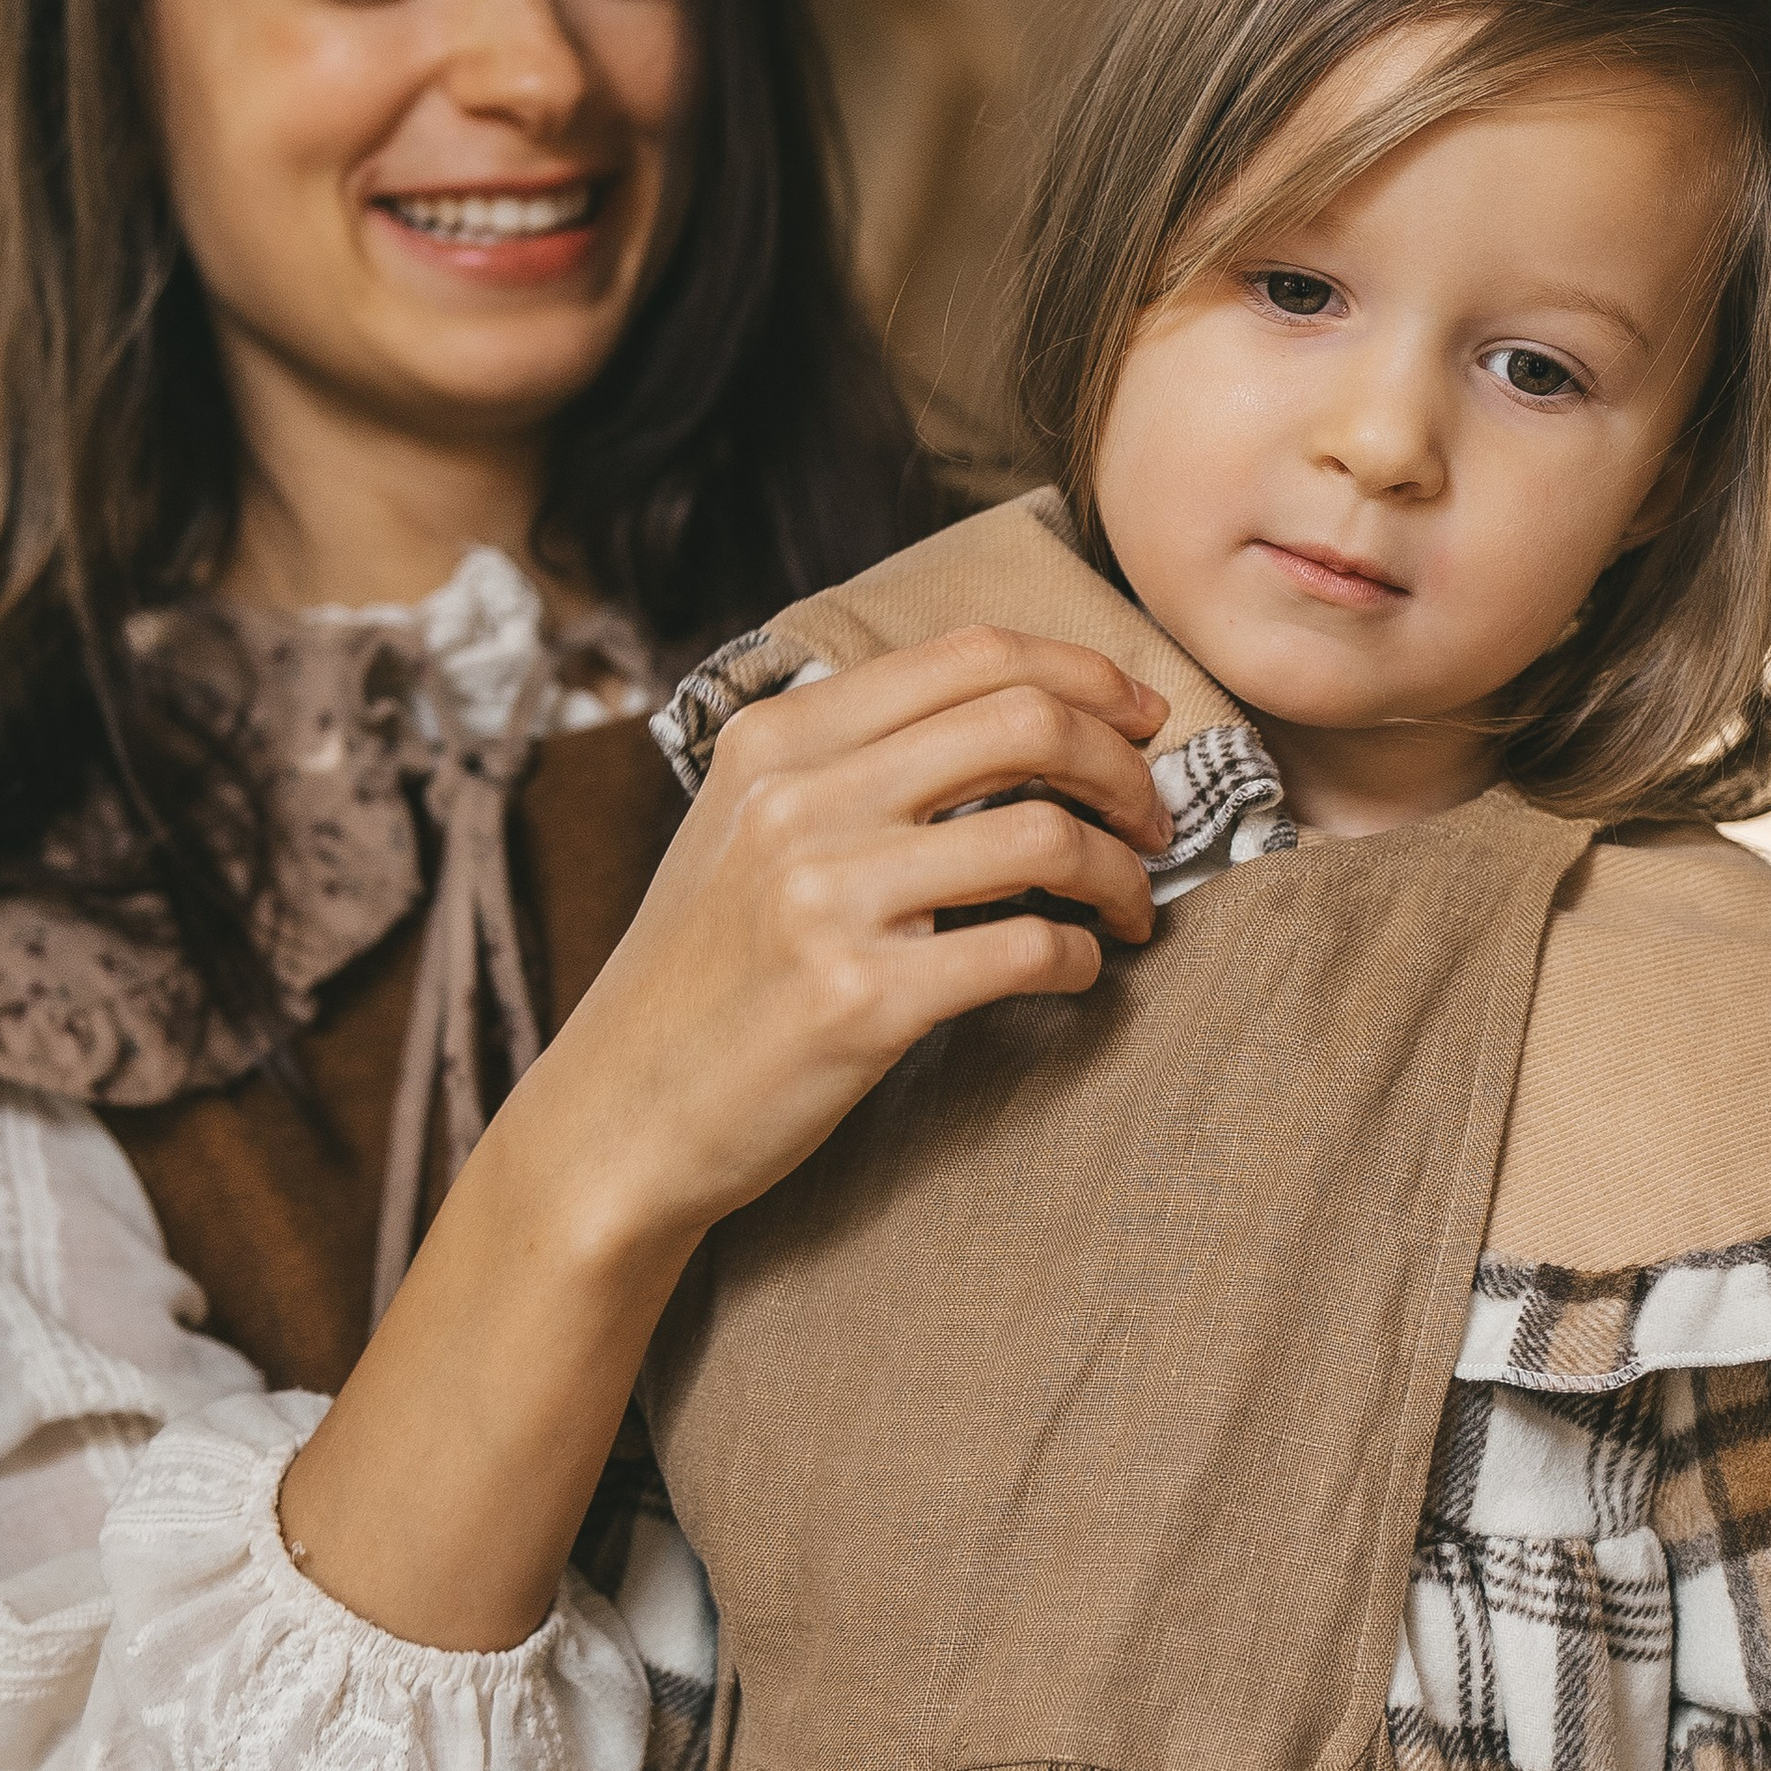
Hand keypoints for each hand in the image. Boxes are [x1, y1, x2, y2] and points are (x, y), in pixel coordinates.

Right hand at [523, 625, 1172, 1249]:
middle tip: (1153, 817)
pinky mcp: (860, 999)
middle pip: (1025, 722)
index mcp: (778, 738)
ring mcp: (826, 898)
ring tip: (1130, 905)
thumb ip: (847, 759)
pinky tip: (1076, 970)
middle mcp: (799, 800)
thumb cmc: (702, 975)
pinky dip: (1080, 957)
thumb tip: (1013, 716)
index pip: (971, 654)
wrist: (617, 1116)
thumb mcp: (743, 827)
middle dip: (1123, 765)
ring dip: (1121, 871)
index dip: (1086, 673)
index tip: (1140, 719)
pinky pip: (1027, 951)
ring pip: (1044, 836)